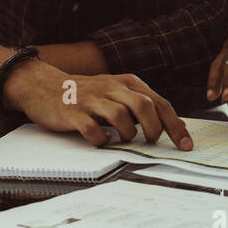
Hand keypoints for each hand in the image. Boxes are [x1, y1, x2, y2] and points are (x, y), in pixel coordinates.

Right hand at [4, 61, 190, 149]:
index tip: (185, 144)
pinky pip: (92, 129)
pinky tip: (102, 141)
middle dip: (156, 129)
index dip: (175, 125)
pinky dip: (101, 140)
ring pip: (121, 116)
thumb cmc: (85, 93)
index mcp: (126, 83)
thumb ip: (139, 104)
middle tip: (153, 142)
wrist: (42, 85)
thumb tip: (169, 125)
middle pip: (145, 106)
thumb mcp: (115, 91)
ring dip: (128, 133)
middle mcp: (111, 88)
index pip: (160, 103)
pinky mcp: (73, 113)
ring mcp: (91, 100)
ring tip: (124, 139)